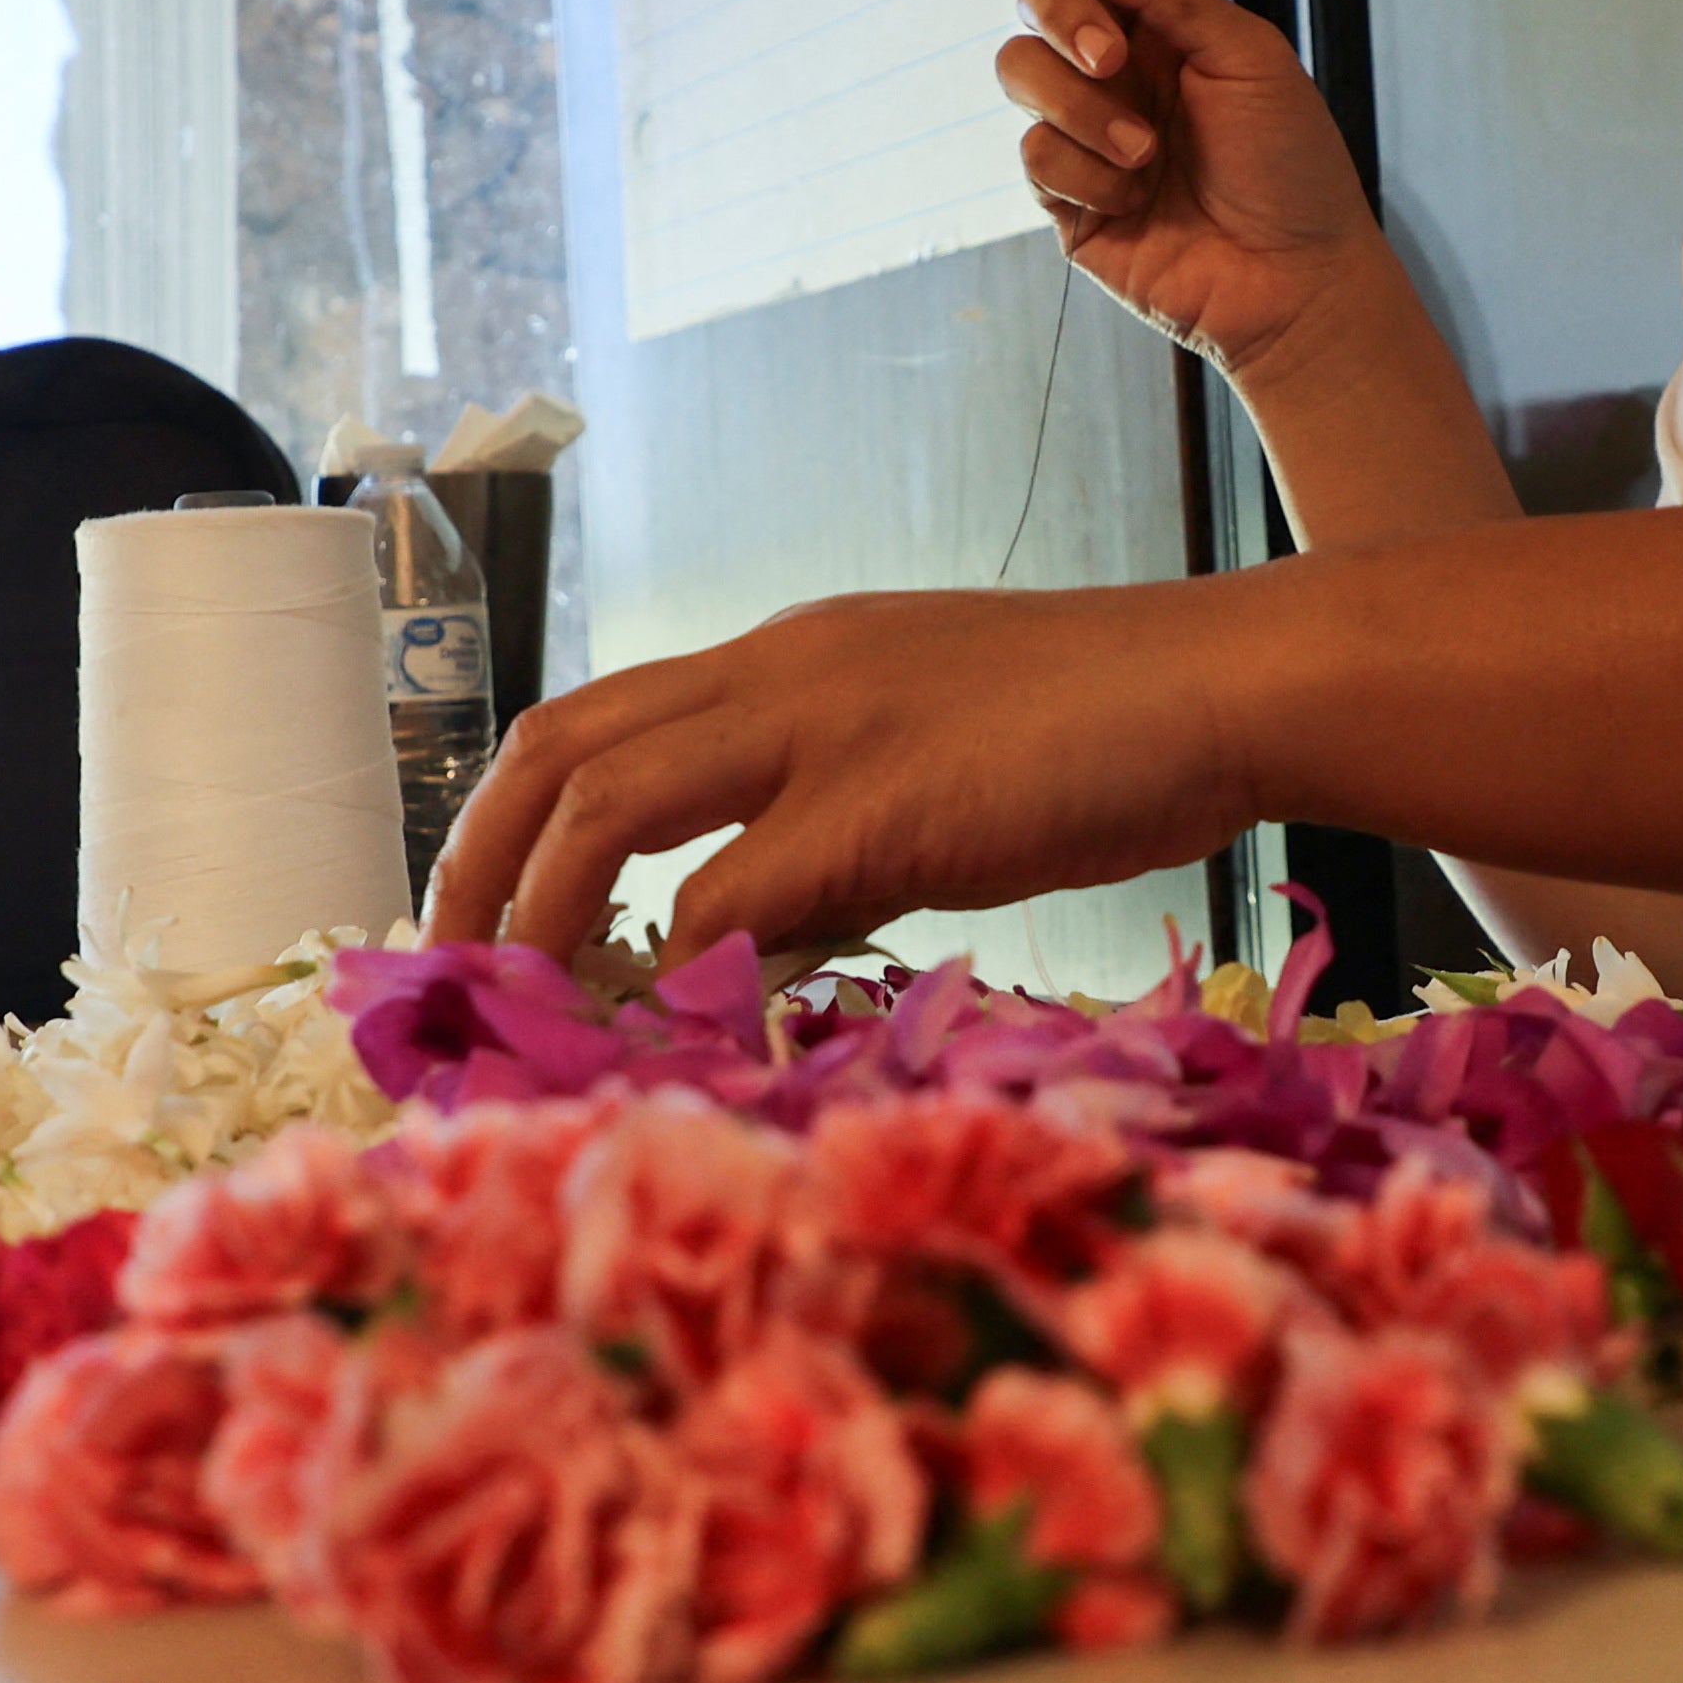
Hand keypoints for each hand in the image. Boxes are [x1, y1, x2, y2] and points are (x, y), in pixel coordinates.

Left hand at [426, 583, 1258, 961]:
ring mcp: (824, 726)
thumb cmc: (1113, 737)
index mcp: (790, 656)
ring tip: (525, 1008)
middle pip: (557, 742)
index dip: (517, 819)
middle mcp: (780, 670)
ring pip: (603, 802)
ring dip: (540, 915)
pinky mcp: (879, 803)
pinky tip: (677, 1026)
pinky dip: (677, 967)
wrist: (1230, 684)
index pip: (599, 718)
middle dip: (479, 860)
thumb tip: (745, 956)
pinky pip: (727, 894)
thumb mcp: (938, 776)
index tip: (492, 917)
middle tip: (452, 968)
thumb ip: (833, 852)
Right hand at [993, 0, 1377, 378]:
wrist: (1297, 280)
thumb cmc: (1291, 167)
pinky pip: (1033, 155)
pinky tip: (1135, 197)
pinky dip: (1084, 171)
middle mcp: (1117, 73)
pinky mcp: (1066, 202)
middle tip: (1112, 55)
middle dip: (1065, 16)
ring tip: (1148, 152)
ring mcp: (1085, 135)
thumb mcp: (1241, 54)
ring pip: (1019, 73)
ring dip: (1082, 108)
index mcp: (1164, 28)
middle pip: (1038, 0)